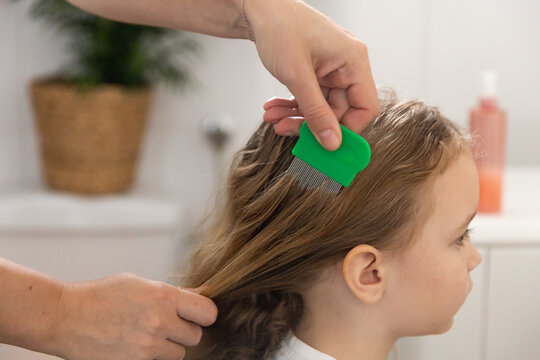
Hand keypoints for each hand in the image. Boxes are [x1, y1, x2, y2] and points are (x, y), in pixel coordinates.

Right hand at [53, 273, 216, 359]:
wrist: (66, 317)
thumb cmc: (100, 296)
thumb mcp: (139, 284)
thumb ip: (172, 293)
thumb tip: (198, 296)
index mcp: (163, 297)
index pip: (207, 312)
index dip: (205, 314)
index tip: (199, 314)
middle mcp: (159, 322)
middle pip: (196, 335)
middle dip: (185, 330)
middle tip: (169, 324)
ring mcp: (147, 346)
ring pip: (179, 353)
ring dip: (170, 346)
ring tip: (149, 334)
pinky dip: (153, 356)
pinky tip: (136, 344)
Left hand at [245, 0, 379, 149]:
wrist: (259, 9)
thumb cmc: (280, 29)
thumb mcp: (297, 75)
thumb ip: (316, 112)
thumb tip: (333, 143)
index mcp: (354, 61)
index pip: (365, 107)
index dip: (347, 130)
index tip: (323, 143)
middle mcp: (347, 66)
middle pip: (339, 111)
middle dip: (310, 123)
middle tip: (284, 129)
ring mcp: (332, 69)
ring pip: (321, 107)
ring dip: (296, 116)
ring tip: (273, 118)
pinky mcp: (317, 72)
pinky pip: (310, 98)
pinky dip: (293, 105)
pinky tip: (274, 108)